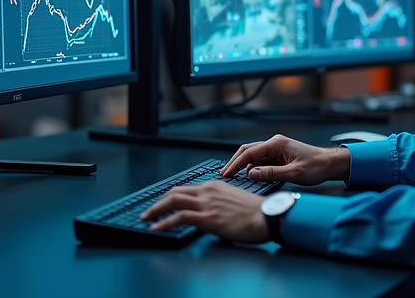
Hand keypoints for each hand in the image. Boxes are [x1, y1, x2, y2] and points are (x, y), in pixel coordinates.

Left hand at [140, 181, 268, 242]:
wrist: (267, 217)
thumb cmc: (256, 213)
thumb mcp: (233, 201)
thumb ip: (218, 204)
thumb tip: (208, 214)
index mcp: (215, 185)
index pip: (185, 188)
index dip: (170, 196)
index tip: (162, 204)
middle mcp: (208, 191)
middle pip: (174, 192)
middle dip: (158, 202)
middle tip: (149, 211)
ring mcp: (206, 203)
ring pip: (172, 201)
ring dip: (155, 210)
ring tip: (147, 218)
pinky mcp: (207, 217)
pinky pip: (179, 217)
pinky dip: (164, 222)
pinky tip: (157, 227)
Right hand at [221, 134, 349, 184]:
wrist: (330, 164)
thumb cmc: (317, 166)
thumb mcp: (293, 173)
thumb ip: (271, 173)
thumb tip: (252, 174)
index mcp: (277, 144)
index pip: (249, 152)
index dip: (235, 164)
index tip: (226, 173)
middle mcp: (275, 143)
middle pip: (248, 151)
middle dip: (235, 162)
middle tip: (225, 174)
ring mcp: (277, 149)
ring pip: (254, 156)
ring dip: (244, 166)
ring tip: (235, 177)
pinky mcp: (280, 156)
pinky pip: (262, 160)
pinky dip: (254, 168)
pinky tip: (250, 176)